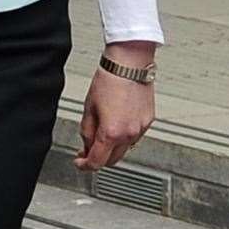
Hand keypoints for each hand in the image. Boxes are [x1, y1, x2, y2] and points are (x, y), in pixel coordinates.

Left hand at [75, 40, 154, 171]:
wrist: (129, 63)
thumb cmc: (109, 79)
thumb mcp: (88, 108)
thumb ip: (87, 132)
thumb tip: (87, 146)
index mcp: (111, 132)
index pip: (97, 162)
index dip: (85, 165)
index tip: (80, 162)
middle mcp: (128, 134)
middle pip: (112, 160)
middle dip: (99, 157)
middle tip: (89, 149)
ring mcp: (140, 128)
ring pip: (124, 149)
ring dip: (113, 146)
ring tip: (104, 130)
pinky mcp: (148, 121)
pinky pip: (135, 137)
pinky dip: (125, 136)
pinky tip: (118, 122)